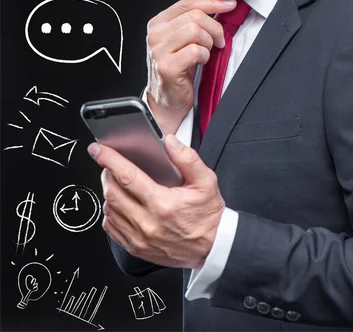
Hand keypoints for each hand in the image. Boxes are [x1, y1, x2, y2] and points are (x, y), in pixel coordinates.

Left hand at [88, 134, 225, 268]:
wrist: (214, 247)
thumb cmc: (209, 215)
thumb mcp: (206, 181)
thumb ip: (187, 158)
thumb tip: (169, 142)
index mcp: (162, 203)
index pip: (127, 176)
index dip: (109, 160)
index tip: (98, 150)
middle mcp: (148, 223)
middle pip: (112, 193)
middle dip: (106, 174)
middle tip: (109, 165)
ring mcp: (140, 238)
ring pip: (109, 211)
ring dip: (108, 193)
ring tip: (116, 182)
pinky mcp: (137, 249)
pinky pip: (112, 229)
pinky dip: (110, 213)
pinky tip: (119, 204)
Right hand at [146, 0, 235, 132]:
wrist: (167, 99)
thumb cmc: (178, 67)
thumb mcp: (183, 38)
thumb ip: (190, 15)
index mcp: (158, 23)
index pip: (187, 3)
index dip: (212, 3)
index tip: (230, 5)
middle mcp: (155, 34)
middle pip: (194, 16)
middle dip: (215, 28)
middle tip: (219, 41)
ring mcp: (158, 51)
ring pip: (196, 31)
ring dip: (209, 43)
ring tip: (206, 52)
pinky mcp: (166, 67)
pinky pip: (196, 51)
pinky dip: (205, 56)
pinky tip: (200, 62)